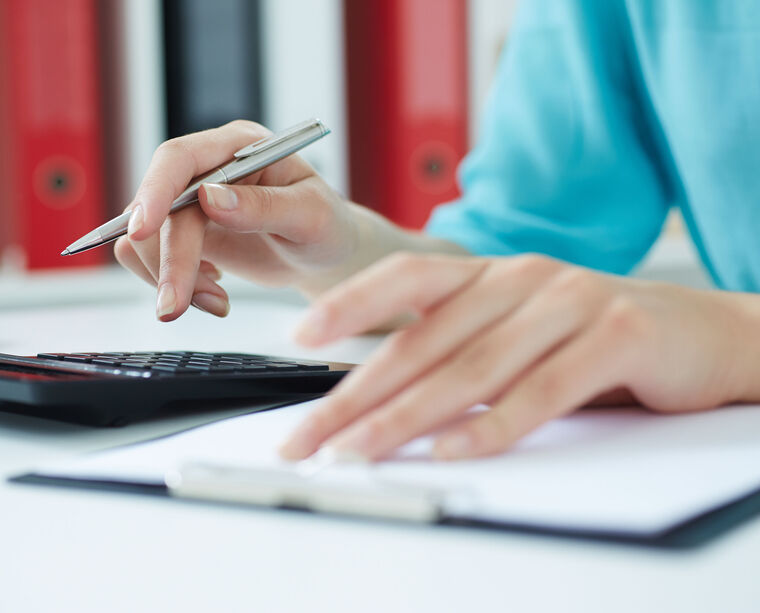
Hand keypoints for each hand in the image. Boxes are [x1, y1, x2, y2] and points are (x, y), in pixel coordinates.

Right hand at [113, 120, 360, 320]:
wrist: (322, 255)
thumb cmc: (326, 226)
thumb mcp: (311, 214)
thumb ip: (263, 206)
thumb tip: (210, 199)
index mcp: (239, 147)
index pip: (179, 158)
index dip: (154, 191)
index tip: (142, 229)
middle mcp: (208, 169)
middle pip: (159, 209)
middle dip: (167, 262)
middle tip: (176, 307)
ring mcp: (191, 203)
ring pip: (146, 238)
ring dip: (172, 277)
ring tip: (216, 301)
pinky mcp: (184, 234)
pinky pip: (151, 258)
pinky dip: (174, 283)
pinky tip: (211, 291)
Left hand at [280, 253, 759, 460]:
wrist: (705, 331)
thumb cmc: (596, 335)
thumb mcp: (519, 329)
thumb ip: (462, 350)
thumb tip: (381, 396)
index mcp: (491, 273)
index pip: (405, 278)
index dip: (349, 303)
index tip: (300, 337)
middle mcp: (522, 279)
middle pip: (423, 340)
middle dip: (356, 395)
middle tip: (310, 434)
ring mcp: (570, 303)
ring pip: (471, 368)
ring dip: (406, 417)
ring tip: (359, 451)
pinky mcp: (617, 335)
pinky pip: (542, 390)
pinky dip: (494, 427)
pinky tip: (454, 452)